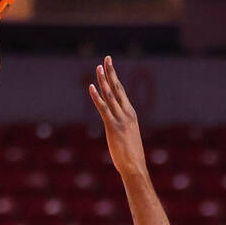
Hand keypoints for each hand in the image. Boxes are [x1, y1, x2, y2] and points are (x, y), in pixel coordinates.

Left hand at [90, 55, 146, 178]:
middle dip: (111, 73)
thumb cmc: (130, 156)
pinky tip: (91, 88)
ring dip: (103, 80)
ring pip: (110, 95)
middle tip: (106, 59)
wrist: (134, 166)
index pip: (122, 93)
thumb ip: (122, 130)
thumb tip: (118, 130)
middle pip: (118, 88)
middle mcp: (127, 113)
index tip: (111, 67)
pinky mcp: (113, 126)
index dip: (116, 79)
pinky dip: (97, 97)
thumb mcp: (127, 138)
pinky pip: (103, 108)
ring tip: (98, 67)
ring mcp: (120, 119)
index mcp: (130, 114)